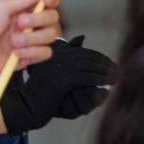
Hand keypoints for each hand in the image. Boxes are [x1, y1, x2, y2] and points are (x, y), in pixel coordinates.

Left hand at [0, 0, 62, 82]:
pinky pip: (45, 53)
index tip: (47, 0)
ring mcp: (30, 41)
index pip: (46, 2)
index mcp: (22, 10)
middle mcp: (29, 25)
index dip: (51, 0)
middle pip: (52, 18)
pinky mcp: (30, 57)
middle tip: (20, 22)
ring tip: (14, 41)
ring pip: (51, 36)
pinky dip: (32, 52)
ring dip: (33, 38)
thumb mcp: (2, 9)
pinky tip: (17, 53)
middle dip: (39, 19)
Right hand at [0, 34, 115, 132]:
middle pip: (88, 57)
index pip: (82, 51)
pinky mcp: (63, 79)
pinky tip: (108, 84)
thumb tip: (81, 39)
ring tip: (116, 78)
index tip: (110, 64)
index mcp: (53, 53)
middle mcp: (56, 57)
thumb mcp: (49, 70)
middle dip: (105, 64)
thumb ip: (63, 57)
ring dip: (106, 72)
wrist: (26, 105)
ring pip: (90, 67)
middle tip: (117, 71)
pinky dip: (100, 79)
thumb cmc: (38, 91)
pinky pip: (87, 77)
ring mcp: (59, 67)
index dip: (98, 57)